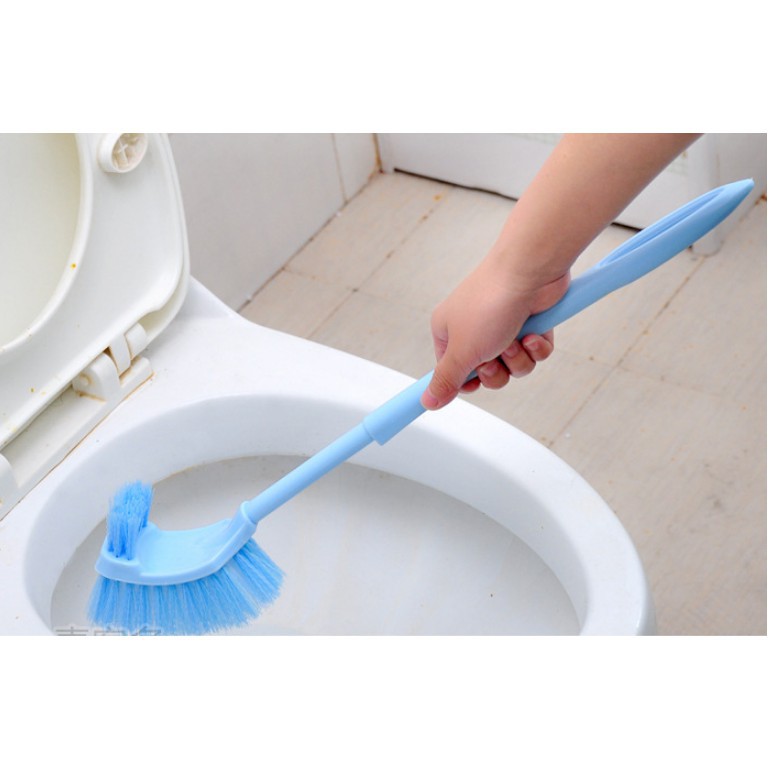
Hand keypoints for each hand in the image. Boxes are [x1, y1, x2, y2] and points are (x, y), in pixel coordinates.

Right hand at [421, 261, 568, 409]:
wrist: (529, 273)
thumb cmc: (489, 303)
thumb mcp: (461, 352)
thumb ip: (446, 380)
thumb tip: (427, 401)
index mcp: (449, 332)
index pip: (450, 371)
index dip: (462, 383)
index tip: (470, 389)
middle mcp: (475, 330)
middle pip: (485, 375)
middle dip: (495, 373)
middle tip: (494, 358)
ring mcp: (504, 326)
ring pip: (513, 367)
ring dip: (517, 360)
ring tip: (515, 339)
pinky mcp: (530, 324)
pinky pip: (534, 353)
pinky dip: (536, 347)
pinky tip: (533, 333)